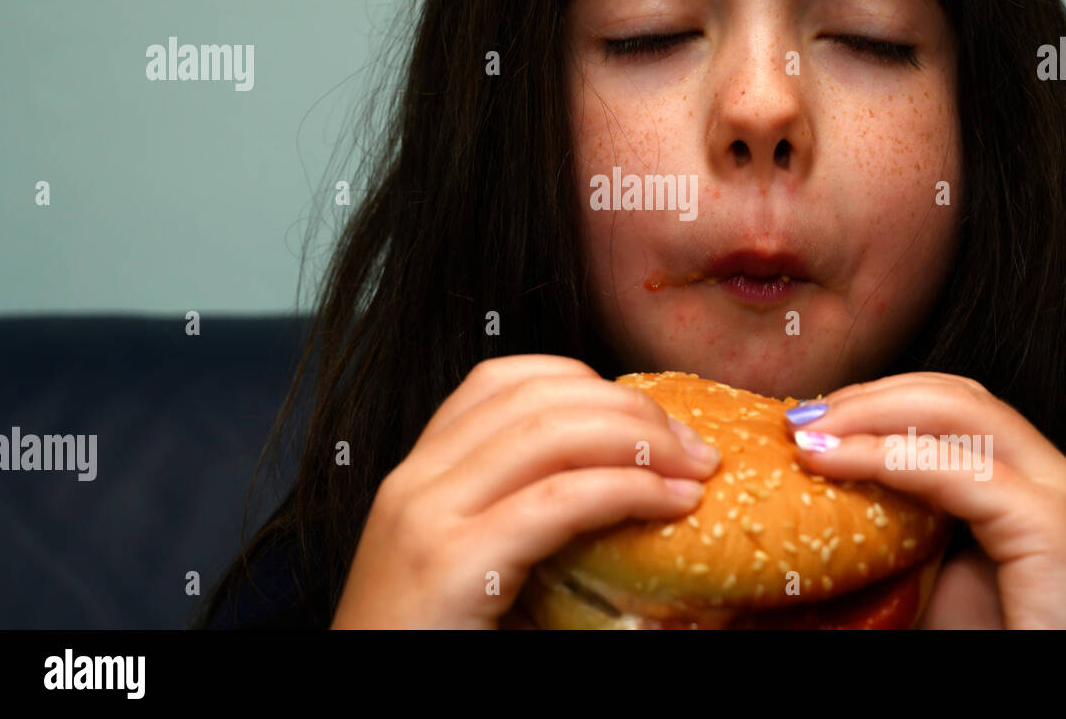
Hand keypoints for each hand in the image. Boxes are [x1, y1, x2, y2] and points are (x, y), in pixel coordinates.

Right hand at [330, 355, 722, 627]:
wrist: (370, 710)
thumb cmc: (433, 646)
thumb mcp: (471, 563)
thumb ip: (521, 515)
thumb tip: (627, 486)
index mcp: (418, 473)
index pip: (505, 380)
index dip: (589, 382)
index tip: (649, 419)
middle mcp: (414, 480)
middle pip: (539, 396)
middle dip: (631, 408)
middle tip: (693, 446)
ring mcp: (425, 518)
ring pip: (551, 432)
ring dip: (642, 440)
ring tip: (695, 469)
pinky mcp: (450, 565)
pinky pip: (556, 501)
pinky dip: (628, 489)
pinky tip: (670, 503)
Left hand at [786, 372, 1065, 628]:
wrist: (1053, 708)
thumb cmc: (993, 648)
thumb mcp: (928, 578)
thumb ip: (894, 529)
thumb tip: (818, 502)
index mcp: (1026, 484)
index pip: (952, 407)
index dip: (879, 400)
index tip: (811, 421)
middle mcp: (1052, 477)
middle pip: (955, 395)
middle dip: (871, 395)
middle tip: (801, 418)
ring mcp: (1060, 496)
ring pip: (959, 412)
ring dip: (870, 413)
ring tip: (808, 433)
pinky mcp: (1052, 527)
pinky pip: (957, 470)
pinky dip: (885, 457)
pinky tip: (832, 462)